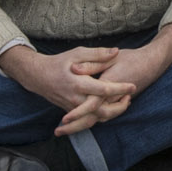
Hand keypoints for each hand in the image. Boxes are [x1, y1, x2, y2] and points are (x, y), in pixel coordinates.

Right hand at [0, 46, 136, 134]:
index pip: (104, 89)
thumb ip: (98, 54)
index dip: (120, 88)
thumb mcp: (78, 53)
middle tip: (131, 97)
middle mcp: (76, 99)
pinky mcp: (72, 112)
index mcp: (78, 83)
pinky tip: (113, 106)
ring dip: (113, 113)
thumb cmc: (60, 62)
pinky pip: (90, 118)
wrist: (38, 77)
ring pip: (97, 118)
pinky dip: (103, 115)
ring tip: (126, 102)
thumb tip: (116, 52)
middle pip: (102, 111)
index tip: (133, 85)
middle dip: (119, 108)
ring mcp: (73, 108)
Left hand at [61, 23, 171, 133]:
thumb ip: (94, 61)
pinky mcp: (117, 103)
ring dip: (82, 125)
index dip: (78, 112)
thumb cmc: (132, 58)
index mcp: (110, 85)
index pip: (92, 103)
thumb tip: (74, 68)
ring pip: (98, 119)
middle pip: (93, 118)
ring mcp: (116, 102)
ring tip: (64, 129)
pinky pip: (104, 116)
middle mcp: (113, 97)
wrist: (152, 64)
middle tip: (58, 131)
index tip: (65, 119)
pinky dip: (92, 119)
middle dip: (76, 126)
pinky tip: (80, 119)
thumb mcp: (112, 57)